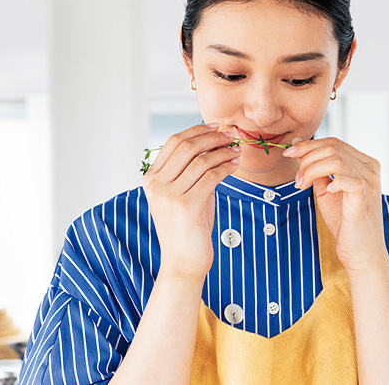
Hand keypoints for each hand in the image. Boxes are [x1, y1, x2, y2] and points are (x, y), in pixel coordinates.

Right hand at [142, 123, 240, 283]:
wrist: (183, 261)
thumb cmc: (187, 228)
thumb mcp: (183, 194)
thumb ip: (190, 171)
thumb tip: (214, 143)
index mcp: (151, 179)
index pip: (173, 142)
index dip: (196, 130)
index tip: (216, 127)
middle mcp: (156, 184)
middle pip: (186, 146)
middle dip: (212, 137)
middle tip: (231, 135)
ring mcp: (169, 195)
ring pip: (201, 160)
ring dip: (223, 151)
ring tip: (237, 151)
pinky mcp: (186, 205)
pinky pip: (211, 176)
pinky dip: (226, 166)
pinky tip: (235, 165)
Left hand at [283, 137, 385, 272]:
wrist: (360, 251)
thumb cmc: (344, 221)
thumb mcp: (326, 190)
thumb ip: (317, 170)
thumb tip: (298, 149)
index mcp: (362, 163)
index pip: (333, 143)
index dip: (308, 145)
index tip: (289, 154)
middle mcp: (369, 168)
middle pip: (332, 147)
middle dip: (306, 157)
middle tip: (296, 177)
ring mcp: (369, 181)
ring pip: (335, 159)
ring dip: (311, 169)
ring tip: (303, 185)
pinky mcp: (364, 196)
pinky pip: (347, 178)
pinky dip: (330, 181)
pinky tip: (326, 191)